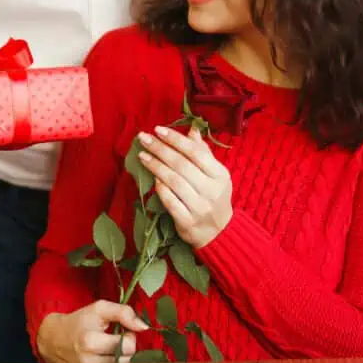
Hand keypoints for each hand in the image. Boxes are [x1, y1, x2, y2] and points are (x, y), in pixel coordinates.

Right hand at [36, 301, 148, 362]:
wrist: (55, 339)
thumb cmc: (79, 321)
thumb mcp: (100, 308)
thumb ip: (124, 313)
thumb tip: (143, 326)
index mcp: (90, 342)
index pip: (128, 347)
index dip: (130, 337)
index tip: (123, 331)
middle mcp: (89, 362)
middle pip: (126, 360)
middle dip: (125, 348)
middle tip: (114, 339)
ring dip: (120, 356)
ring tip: (107, 347)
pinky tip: (105, 356)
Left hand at [138, 126, 232, 248]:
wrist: (219, 233)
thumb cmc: (214, 197)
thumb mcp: (216, 174)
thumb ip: (203, 152)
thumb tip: (192, 129)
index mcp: (220, 175)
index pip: (196, 152)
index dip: (176, 139)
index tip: (158, 130)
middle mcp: (211, 190)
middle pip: (182, 165)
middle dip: (160, 149)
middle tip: (143, 138)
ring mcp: (199, 208)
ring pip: (174, 182)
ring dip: (156, 166)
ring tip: (142, 155)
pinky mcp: (187, 222)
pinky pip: (170, 201)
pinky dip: (160, 188)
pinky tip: (152, 178)